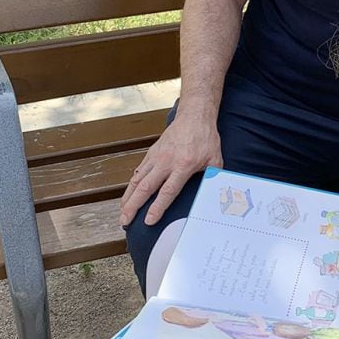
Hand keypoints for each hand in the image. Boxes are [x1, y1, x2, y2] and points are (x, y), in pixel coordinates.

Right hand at [120, 112, 221, 226]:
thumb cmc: (206, 140)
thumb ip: (213, 179)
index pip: (168, 191)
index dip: (157, 207)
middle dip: (133, 206)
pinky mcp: (151, 154)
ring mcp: (156, 157)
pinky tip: (127, 198)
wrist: (194, 117)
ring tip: (122, 214)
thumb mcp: (215, 161)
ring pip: (137, 181)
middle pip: (145, 188)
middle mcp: (166, 162)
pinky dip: (131, 187)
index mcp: (183, 165)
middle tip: (125, 221)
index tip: (148, 221)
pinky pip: (138, 173)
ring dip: (128, 199)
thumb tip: (216, 198)